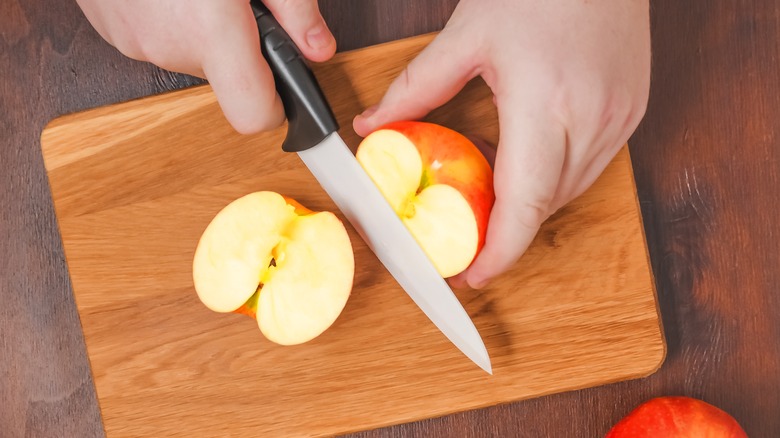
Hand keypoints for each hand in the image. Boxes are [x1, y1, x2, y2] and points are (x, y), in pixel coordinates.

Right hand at [76, 0, 335, 133]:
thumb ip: (293, 8)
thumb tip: (318, 49)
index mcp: (211, 29)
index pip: (253, 115)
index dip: (276, 107)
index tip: (285, 90)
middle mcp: (169, 45)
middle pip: (224, 80)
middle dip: (240, 47)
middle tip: (235, 4)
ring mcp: (133, 40)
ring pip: (190, 56)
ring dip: (204, 30)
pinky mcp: (112, 29)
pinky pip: (159, 39)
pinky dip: (172, 19)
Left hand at [354, 0, 650, 288]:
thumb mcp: (468, 35)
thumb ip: (417, 87)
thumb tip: (374, 124)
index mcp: (547, 104)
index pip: (524, 203)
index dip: (500, 252)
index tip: (472, 276)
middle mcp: (592, 120)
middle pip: (546, 206)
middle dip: (507, 233)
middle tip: (467, 240)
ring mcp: (619, 119)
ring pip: (571, 192)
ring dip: (531, 206)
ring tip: (492, 203)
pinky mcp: (632, 113)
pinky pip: (592, 168)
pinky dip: (555, 179)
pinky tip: (529, 166)